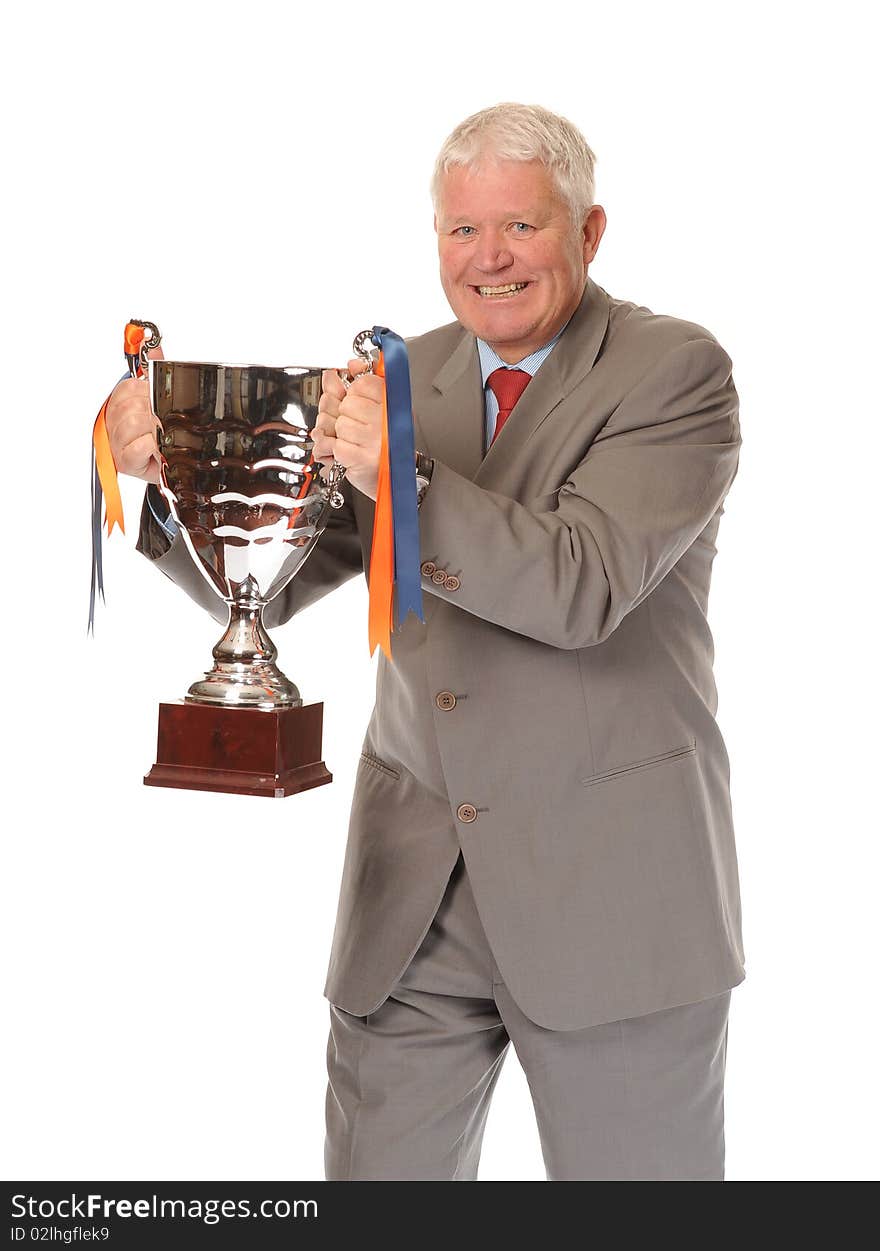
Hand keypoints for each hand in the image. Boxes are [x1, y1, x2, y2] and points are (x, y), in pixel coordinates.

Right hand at [104, 345, 164, 483]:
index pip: (128, 387)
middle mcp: (114, 422)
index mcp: (119, 404)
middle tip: (163, 421)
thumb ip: (154, 371)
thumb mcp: (159, 400)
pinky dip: (151, 446)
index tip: (155, 399)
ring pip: (134, 424)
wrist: (171, 469)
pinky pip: (138, 446)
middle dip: (152, 411)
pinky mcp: (125, 461)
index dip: (146, 391)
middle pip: (130, 405)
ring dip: (154, 429)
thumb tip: (153, 346)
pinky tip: (158, 448)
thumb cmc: (161, 436)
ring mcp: (117, 443)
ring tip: (162, 435)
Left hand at [314, 357, 383, 500]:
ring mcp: (374, 440)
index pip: (362, 383)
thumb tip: (347, 367)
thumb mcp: (382, 411)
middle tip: (353, 427)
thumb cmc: (388, 446)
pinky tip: (347, 452)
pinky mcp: (361, 458)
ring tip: (352, 442)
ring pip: (338, 424)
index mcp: (392, 405)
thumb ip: (361, 387)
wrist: (396, 480)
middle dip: (343, 415)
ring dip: (339, 435)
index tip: (356, 401)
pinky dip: (334, 450)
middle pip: (346, 403)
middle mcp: (385, 421)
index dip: (353, 392)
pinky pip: (334, 445)